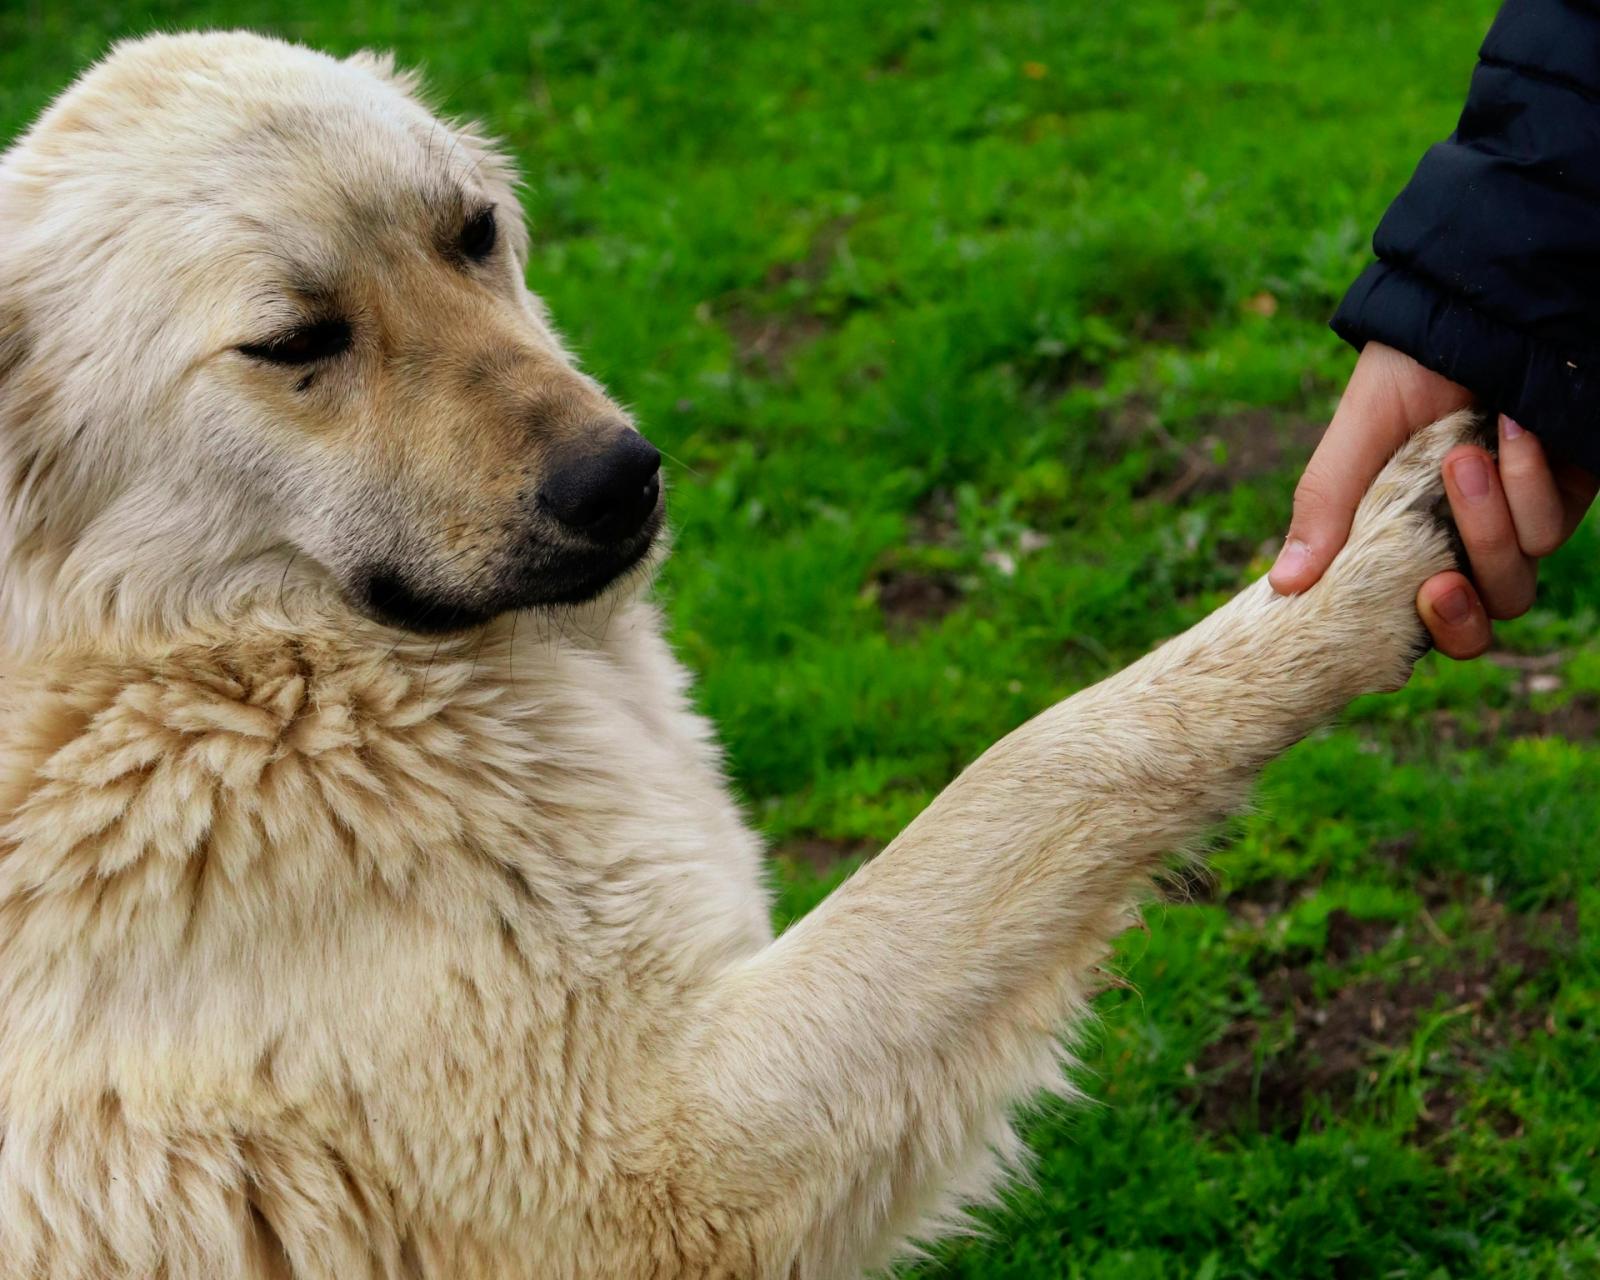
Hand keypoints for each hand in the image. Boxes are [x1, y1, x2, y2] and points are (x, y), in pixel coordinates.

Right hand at [1269, 343, 1598, 657]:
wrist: (1483, 307)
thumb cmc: (1410, 367)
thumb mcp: (1356, 435)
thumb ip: (1324, 505)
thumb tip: (1281, 585)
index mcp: (1402, 538)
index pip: (1412, 617)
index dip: (1419, 631)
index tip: (1410, 603)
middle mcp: (1462, 541)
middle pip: (1473, 621)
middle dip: (1459, 611)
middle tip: (1437, 582)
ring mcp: (1516, 522)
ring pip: (1513, 580)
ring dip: (1487, 524)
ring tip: (1464, 457)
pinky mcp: (1564, 497)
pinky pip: (1549, 530)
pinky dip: (1528, 484)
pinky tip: (1513, 430)